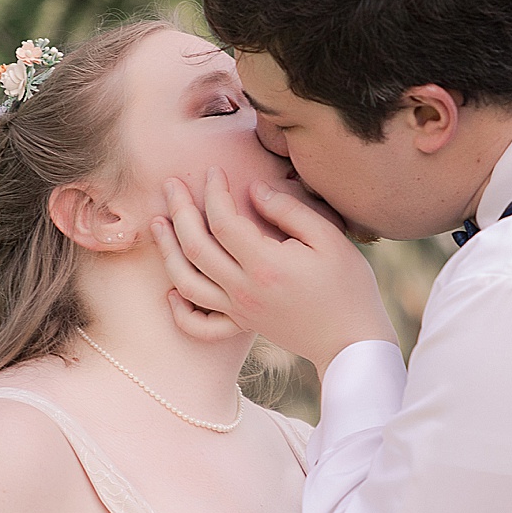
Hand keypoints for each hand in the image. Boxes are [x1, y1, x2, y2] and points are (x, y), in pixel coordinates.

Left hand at [151, 168, 397, 372]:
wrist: (352, 340)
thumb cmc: (348, 286)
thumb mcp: (329, 238)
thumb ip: (289, 211)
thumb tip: (253, 191)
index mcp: (265, 265)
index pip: (223, 221)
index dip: (213, 192)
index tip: (213, 172)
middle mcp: (244, 290)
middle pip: (195, 247)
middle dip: (179, 210)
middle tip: (170, 184)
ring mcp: (239, 311)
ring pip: (187, 282)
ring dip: (167, 252)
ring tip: (159, 224)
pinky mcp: (243, 326)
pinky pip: (200, 326)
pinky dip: (180, 311)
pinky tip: (172, 291)